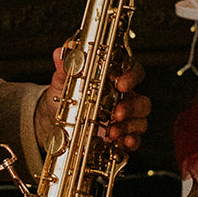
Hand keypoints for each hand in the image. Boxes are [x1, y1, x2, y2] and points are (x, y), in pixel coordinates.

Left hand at [34, 47, 151, 153]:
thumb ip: (65, 69)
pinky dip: (131, 141)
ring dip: (129, 126)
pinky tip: (121, 142)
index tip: (121, 83)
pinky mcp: (122, 135)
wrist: (55, 120)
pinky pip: (136, 139)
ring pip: (141, 120)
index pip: (132, 70)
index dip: (131, 75)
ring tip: (111, 132)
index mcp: (114, 79)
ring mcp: (125, 118)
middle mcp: (124, 97)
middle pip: (141, 99)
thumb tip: (59, 54)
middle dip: (131, 107)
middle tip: (116, 113)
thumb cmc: (67, 97)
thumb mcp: (62, 82)